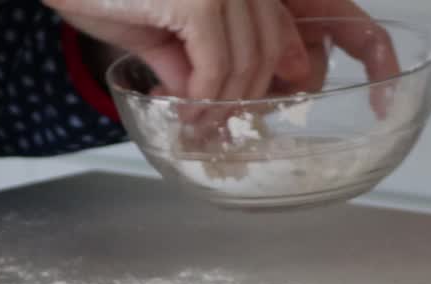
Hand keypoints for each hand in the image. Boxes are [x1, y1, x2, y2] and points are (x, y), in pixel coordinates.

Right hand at [47, 0, 398, 102]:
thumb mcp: (154, 29)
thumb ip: (189, 57)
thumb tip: (206, 96)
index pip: (277, 26)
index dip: (273, 73)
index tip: (254, 107)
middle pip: (266, 47)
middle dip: (243, 97)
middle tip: (211, 124)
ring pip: (244, 63)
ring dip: (220, 105)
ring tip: (192, 123)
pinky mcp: (200, 1)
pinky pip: (216, 66)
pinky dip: (203, 98)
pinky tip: (184, 111)